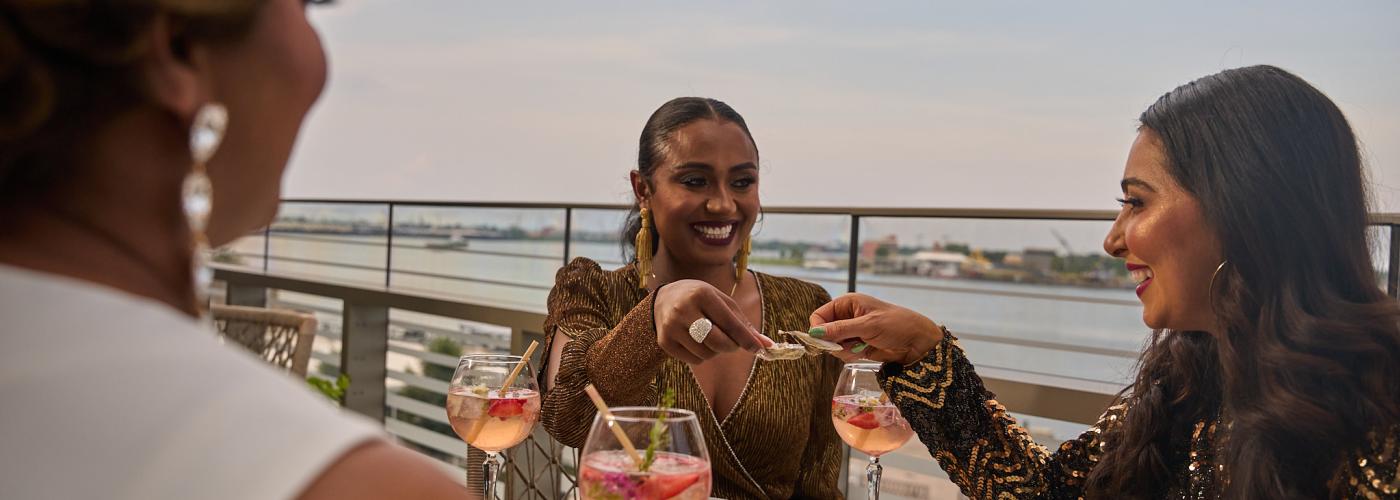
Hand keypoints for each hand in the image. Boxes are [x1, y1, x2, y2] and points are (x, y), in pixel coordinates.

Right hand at [653, 279, 771, 363]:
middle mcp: (684, 309)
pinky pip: (694, 360)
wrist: (664, 299)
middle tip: (732, 343)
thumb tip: (767, 345)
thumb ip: (743, 323)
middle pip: (717, 342)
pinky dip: (702, 356)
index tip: (758, 349)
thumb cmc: (701, 300)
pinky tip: (696, 342)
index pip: (729, 322)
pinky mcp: (664, 342)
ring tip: (710, 337)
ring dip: (715, 351)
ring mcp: (671, 326)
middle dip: (731, 347)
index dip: (746, 338)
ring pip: (706, 354)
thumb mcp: (721, 302)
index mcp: (702, 295)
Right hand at [808, 293, 943, 364]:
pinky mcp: (857, 346)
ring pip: (832, 344)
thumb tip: (815, 333)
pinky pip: (843, 353)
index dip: (817, 328)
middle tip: (849, 344)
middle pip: (824, 331)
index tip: (822, 341)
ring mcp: (852, 332)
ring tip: (861, 346)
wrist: (918, 342)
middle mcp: (847, 316)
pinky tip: (864, 351)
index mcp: (848, 303)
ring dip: (843, 349)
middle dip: (833, 341)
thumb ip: (840, 329)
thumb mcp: (868, 325)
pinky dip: (850, 355)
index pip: (820, 315)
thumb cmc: (897, 324)